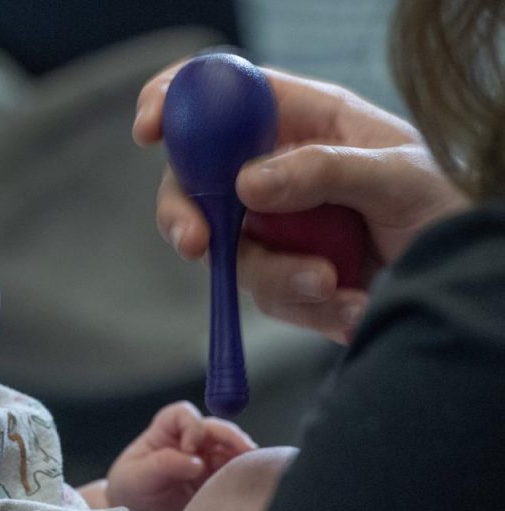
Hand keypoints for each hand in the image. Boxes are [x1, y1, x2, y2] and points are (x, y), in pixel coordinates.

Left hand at [106, 402, 256, 510]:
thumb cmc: (131, 492)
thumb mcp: (136, 478)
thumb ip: (162, 465)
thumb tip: (196, 462)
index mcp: (164, 432)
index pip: (182, 414)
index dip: (191, 425)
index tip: (190, 449)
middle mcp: (189, 441)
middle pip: (216, 428)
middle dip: (231, 437)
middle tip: (245, 451)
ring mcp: (206, 461)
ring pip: (232, 449)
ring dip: (243, 456)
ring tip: (252, 469)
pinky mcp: (218, 481)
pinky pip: (237, 472)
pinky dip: (245, 474)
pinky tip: (249, 481)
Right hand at [136, 61, 469, 343]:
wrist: (466, 277)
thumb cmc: (447, 204)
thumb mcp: (398, 173)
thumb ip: (324, 171)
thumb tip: (245, 184)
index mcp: (304, 121)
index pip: (224, 96)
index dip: (178, 102)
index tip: (150, 128)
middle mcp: (280, 170)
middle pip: (197, 180)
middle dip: (187, 215)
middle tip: (197, 244)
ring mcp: (279, 226)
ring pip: (228, 251)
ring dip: (277, 276)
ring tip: (335, 284)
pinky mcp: (288, 275)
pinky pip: (267, 295)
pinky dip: (308, 307)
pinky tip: (351, 305)